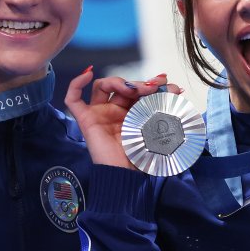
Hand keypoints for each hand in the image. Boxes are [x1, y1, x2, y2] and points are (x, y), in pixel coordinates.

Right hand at [65, 69, 180, 168]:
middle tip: (153, 88)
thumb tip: (176, 88)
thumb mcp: (157, 126)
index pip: (135, 90)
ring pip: (101, 86)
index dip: (149, 84)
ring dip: (118, 82)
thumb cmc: (142, 156)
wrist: (128, 175)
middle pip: (120, 86)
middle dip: (138, 83)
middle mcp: (113, 112)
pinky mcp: (85, 120)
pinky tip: (87, 74)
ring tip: (133, 90)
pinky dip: (76, 84)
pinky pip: (73, 99)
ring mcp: (98, 115)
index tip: (166, 84)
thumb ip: (163, 107)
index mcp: (129, 114)